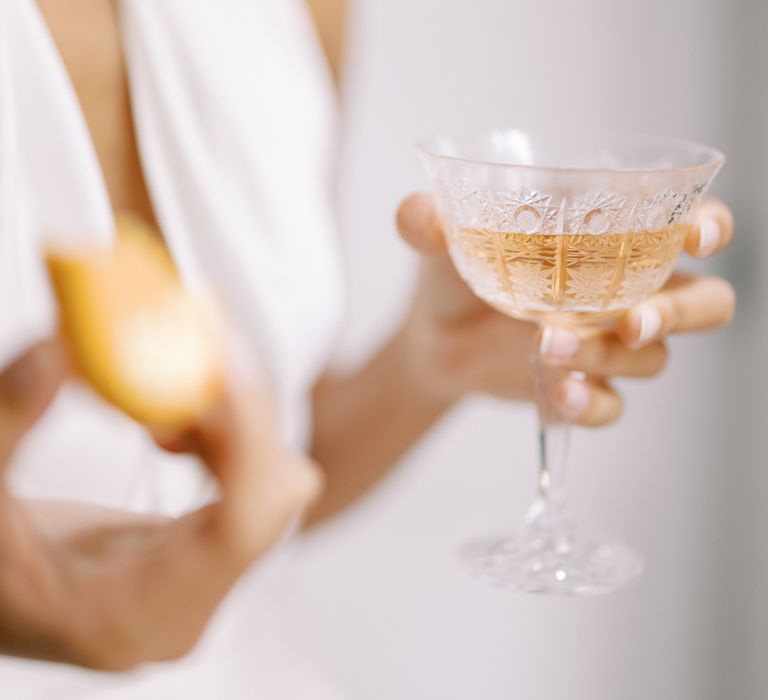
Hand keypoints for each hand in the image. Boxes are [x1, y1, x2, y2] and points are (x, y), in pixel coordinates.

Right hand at [0, 341, 321, 669]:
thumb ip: (7, 423)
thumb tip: (56, 352)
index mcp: (133, 615)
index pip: (241, 527)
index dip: (250, 441)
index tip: (225, 368)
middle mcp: (184, 612)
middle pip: (270, 502)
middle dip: (242, 422)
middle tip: (193, 362)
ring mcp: (199, 590)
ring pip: (270, 491)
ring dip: (233, 429)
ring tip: (164, 404)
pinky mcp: (200, 562)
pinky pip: (250, 492)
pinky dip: (226, 445)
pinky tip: (175, 431)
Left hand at [396, 194, 734, 425]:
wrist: (433, 335)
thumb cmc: (455, 272)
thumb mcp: (441, 241)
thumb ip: (430, 221)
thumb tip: (416, 214)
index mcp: (609, 240)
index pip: (688, 225)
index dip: (709, 227)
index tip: (697, 235)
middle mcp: (624, 291)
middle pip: (702, 302)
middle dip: (681, 312)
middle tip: (632, 320)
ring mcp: (608, 344)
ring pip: (654, 357)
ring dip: (610, 357)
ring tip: (548, 347)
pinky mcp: (584, 385)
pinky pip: (611, 405)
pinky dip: (591, 405)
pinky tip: (558, 395)